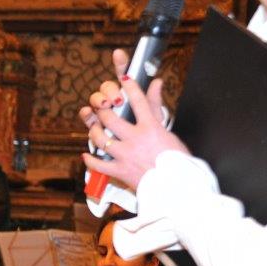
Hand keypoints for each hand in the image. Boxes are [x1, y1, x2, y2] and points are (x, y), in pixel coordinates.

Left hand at [79, 49, 188, 189]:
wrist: (178, 187)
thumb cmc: (179, 161)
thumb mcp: (170, 131)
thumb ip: (157, 107)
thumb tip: (157, 82)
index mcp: (151, 128)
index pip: (138, 101)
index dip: (129, 86)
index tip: (122, 77)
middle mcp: (135, 139)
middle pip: (110, 117)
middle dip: (102, 109)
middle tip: (101, 107)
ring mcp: (125, 155)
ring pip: (99, 138)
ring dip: (93, 131)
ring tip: (94, 129)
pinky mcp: (119, 171)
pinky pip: (97, 163)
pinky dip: (90, 159)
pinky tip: (87, 155)